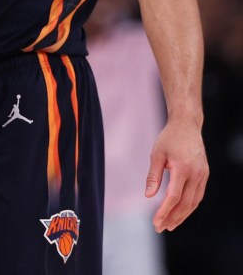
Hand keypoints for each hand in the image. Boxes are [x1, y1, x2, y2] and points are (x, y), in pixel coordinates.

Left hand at [146, 117, 207, 231]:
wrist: (187, 125)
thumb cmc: (169, 139)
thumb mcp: (156, 154)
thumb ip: (153, 176)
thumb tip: (148, 196)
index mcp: (182, 168)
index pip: (173, 197)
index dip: (164, 212)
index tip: (155, 223)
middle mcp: (196, 174)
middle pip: (185, 203)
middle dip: (173, 218)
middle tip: (160, 228)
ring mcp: (203, 175)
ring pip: (194, 202)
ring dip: (182, 215)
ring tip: (170, 225)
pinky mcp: (205, 175)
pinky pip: (198, 195)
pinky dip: (189, 206)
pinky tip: (180, 212)